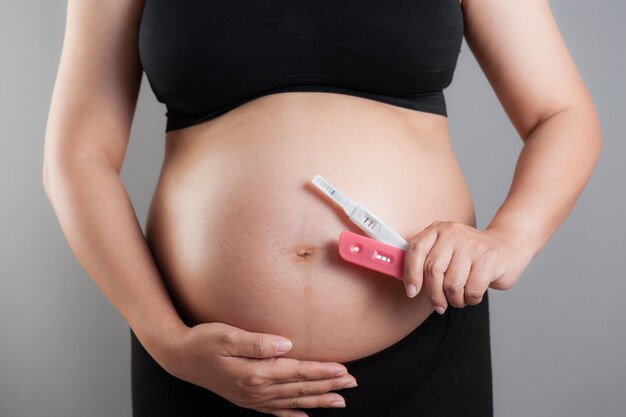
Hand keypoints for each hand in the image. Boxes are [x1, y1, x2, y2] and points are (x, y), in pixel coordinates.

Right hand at [161, 321, 357, 416]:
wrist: (180, 358)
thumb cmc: (203, 341)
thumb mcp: (227, 335)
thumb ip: (258, 342)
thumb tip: (286, 344)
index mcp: (255, 372)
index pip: (298, 371)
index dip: (322, 370)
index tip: (344, 369)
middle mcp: (257, 390)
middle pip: (300, 388)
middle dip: (328, 385)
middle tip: (352, 383)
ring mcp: (252, 398)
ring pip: (293, 401)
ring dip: (318, 400)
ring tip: (340, 400)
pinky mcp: (247, 400)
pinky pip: (275, 412)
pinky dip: (293, 415)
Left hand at [402, 221, 534, 312]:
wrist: (508, 246)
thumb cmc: (470, 255)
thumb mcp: (446, 250)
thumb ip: (427, 262)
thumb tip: (410, 286)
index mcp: (438, 230)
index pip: (416, 249)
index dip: (410, 273)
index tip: (411, 291)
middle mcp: (454, 234)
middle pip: (433, 271)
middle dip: (433, 294)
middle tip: (439, 304)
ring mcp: (472, 246)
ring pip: (452, 284)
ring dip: (454, 299)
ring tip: (459, 298)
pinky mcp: (489, 260)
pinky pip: (471, 291)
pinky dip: (470, 299)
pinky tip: (473, 294)